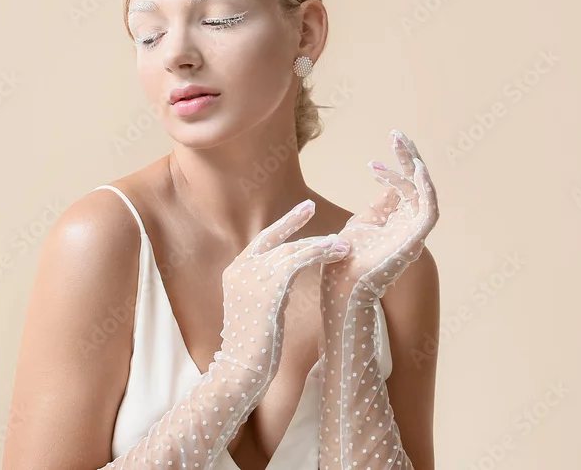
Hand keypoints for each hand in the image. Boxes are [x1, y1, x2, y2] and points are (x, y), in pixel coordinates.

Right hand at [102, 199, 349, 468]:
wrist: (240, 372)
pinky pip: (298, 261)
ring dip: (321, 245)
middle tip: (320, 209)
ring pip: (292, 249)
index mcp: (235, 272)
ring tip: (345, 244)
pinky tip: (338, 253)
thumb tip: (288, 278)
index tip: (304, 209)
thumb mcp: (259, 311)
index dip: (285, 224)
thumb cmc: (254, 349)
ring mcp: (251, 276)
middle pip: (276, 239)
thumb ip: (269, 290)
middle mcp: (240, 269)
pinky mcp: (267, 287)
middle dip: (299, 222)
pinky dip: (320, 254)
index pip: (263, 240)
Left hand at [326, 130, 438, 298]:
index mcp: (397, 223)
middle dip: (408, 158)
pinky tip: (417, 168)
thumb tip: (388, 188)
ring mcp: (413, 233)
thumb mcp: (361, 225)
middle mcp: (409, 226)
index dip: (392, 172)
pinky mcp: (416, 239)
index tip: (372, 164)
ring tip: (401, 142)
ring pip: (422, 192)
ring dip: (414, 164)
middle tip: (396, 134)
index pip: (404, 190)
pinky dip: (426, 188)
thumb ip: (377, 207)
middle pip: (416, 185)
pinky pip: (429, 209)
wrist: (341, 286)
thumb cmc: (346, 261)